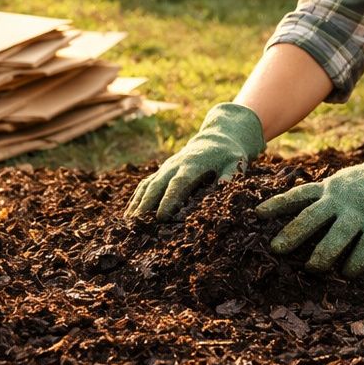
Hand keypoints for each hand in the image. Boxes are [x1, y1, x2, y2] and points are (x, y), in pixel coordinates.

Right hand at [126, 103, 265, 219]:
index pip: (178, 184)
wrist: (214, 139)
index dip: (169, 200)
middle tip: (136, 225)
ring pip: (147, 186)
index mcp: (192, 165)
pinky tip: (129, 215)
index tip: (161, 217)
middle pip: (156, 186)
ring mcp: (165, 169)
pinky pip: (145, 185)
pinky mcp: (161, 172)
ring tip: (127, 224)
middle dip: (146, 205)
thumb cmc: (227, 155)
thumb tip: (225, 186)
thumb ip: (231, 174)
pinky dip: (135, 199)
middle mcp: (174, 166)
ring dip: (136, 204)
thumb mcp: (236, 162)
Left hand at [255, 138, 363, 276]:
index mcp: (327, 189)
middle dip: (293, 234)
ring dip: (323, 254)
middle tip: (276, 249)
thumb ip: (318, 198)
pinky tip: (346, 274)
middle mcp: (341, 199)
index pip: (298, 196)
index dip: (277, 205)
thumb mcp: (336, 184)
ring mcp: (361, 212)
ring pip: (338, 234)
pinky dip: (355, 262)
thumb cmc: (361, 187)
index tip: (257, 214)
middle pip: (312, 216)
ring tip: (311, 268)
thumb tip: (286, 220)